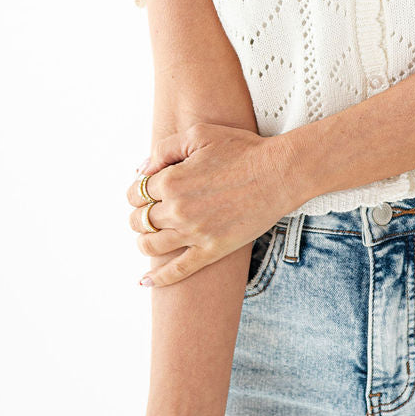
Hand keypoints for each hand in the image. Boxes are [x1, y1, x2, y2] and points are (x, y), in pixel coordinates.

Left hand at [126, 122, 297, 287]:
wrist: (279, 173)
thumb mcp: (200, 134)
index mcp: (171, 180)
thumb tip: (140, 170)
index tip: (146, 190)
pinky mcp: (211, 251)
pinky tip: (144, 281)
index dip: (137, 191)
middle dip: (138, 215)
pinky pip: (177, 272)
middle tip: (148, 211)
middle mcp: (178, 210)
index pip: (136, 192)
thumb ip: (164, 149)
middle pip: (139, 220)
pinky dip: (157, 279)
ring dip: (143, 241)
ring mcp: (194, 233)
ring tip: (149, 236)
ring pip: (150, 247)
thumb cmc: (242, 149)